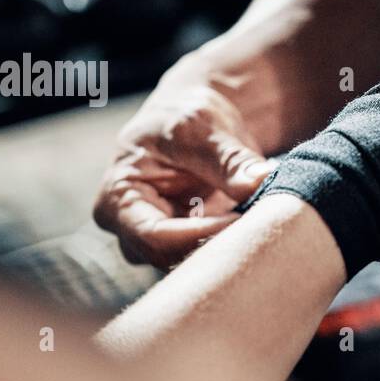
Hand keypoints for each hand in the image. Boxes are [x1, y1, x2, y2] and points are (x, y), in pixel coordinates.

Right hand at [94, 52, 277, 268]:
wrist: (197, 122)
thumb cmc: (185, 116)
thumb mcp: (202, 127)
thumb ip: (230, 159)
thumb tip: (262, 180)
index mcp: (117, 197)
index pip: (154, 235)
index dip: (200, 234)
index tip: (242, 220)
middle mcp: (129, 229)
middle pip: (171, 257)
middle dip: (215, 243)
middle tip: (259, 225)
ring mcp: (156, 242)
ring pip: (192, 264)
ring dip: (226, 246)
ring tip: (259, 222)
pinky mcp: (183, 246)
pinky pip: (208, 257)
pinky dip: (232, 244)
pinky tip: (255, 227)